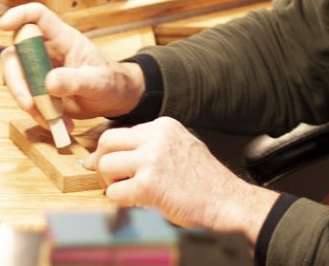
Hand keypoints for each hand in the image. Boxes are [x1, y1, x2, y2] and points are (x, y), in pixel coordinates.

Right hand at [0, 3, 144, 123]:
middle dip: (16, 80)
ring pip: (17, 80)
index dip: (19, 15)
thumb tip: (49, 83)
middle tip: (28, 104)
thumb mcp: (98, 82)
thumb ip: (75, 80)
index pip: (37, 16)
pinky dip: (38, 115)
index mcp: (62, 38)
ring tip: (55, 120)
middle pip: (16, 54)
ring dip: (30, 104)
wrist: (113, 99)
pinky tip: (59, 124)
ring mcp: (40, 70)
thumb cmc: (109, 81)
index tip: (3, 25)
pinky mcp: (38, 89)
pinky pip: (27, 100)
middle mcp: (46, 51)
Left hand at [84, 117, 278, 243]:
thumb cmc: (204, 180)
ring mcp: (151, 160)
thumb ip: (151, 145)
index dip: (113, 151)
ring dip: (111, 182)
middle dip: (102, 161)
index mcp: (163, 126)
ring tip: (127, 191)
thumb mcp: (180, 146)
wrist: (226, 200)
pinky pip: (114, 193)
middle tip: (109, 178)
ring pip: (105, 166)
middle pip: (107, 141)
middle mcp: (155, 137)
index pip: (121, 132)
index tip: (111, 165)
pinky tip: (136, 203)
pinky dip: (119, 202)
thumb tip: (113, 153)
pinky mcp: (148, 185)